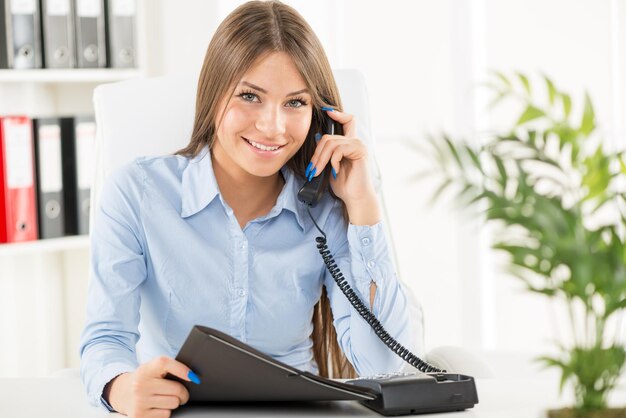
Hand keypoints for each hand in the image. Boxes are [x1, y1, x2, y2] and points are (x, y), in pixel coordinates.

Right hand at [105, 356, 196, 417]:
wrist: (123, 393)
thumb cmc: (146, 379)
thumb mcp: (153, 368)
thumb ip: (170, 368)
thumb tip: (193, 377)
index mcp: (145, 369)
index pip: (165, 364)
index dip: (182, 369)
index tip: (193, 377)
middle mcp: (140, 385)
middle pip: (177, 389)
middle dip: (183, 392)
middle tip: (181, 392)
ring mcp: (139, 401)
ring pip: (174, 403)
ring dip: (174, 402)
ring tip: (165, 398)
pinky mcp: (139, 416)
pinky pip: (166, 415)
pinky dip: (165, 412)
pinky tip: (157, 406)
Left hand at [308, 109, 380, 224]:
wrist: (354, 198)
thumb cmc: (344, 184)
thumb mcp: (330, 166)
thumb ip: (326, 152)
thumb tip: (317, 137)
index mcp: (349, 144)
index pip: (348, 120)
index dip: (338, 114)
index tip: (327, 111)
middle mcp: (355, 142)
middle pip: (329, 136)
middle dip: (317, 153)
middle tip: (312, 168)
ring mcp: (359, 145)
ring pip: (331, 143)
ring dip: (321, 159)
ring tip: (317, 172)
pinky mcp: (360, 151)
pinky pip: (339, 149)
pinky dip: (332, 161)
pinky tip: (334, 171)